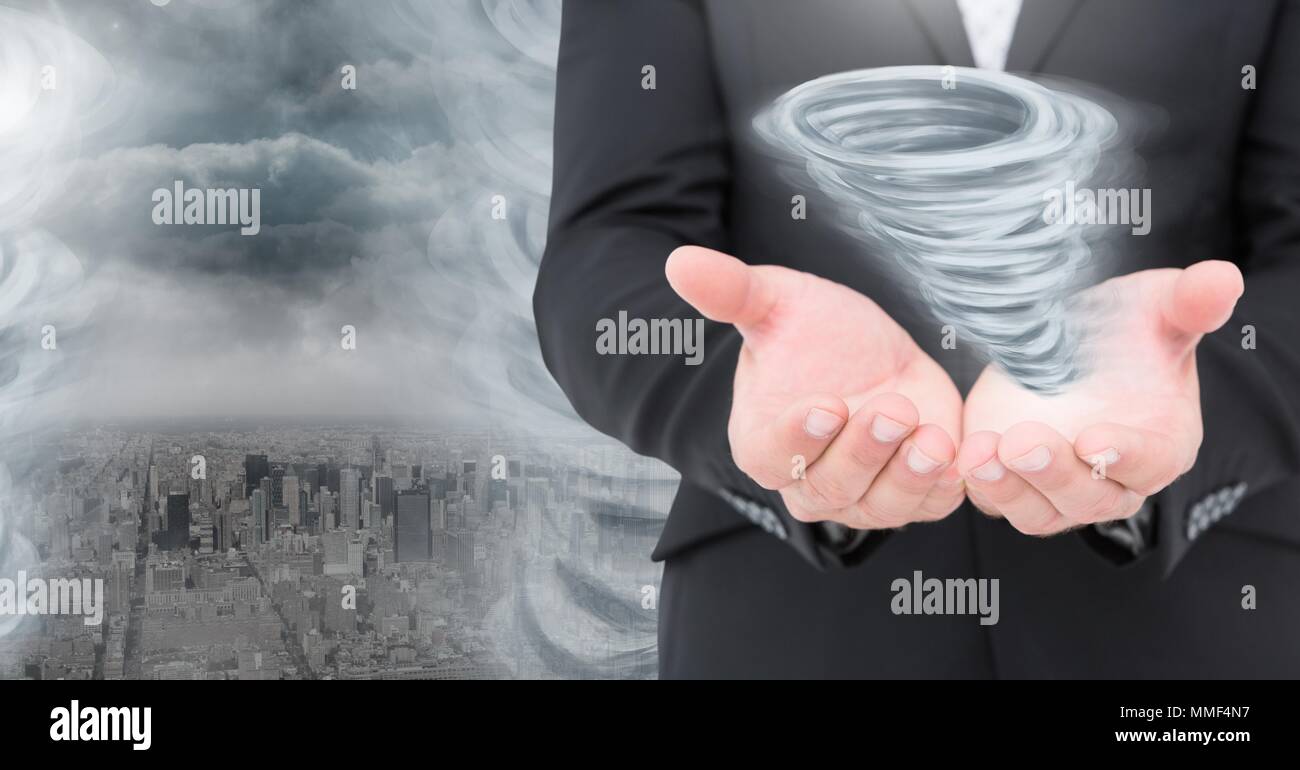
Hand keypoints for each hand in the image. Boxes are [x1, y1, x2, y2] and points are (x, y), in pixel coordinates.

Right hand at [666, 245, 963, 528]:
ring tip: (932, 440)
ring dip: (909, 478)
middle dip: (863, 452)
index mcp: (763, 442)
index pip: (775, 455)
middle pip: (830, 488)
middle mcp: (808, 482)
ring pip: (882, 506)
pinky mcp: (913, 495)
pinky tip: (963, 454)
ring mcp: (862, 497)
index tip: (828, 405)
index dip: (799, 437)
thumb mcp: (778, 302)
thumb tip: (680, 262)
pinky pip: (931, 505)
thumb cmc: (816, 332)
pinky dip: (948, 487)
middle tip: (893, 410)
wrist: (874, 353)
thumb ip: (732, 292)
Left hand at [959, 261, 1243, 534]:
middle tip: (1021, 443)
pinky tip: (959, 458)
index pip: (1150, 463)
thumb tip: (1221, 279)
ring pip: (1037, 512)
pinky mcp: (1013, 485)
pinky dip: (977, 486)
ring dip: (1008, 489)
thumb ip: (1190, 302)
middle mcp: (1112, 482)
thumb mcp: (1157, 307)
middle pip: (1090, 499)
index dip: (1124, 456)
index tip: (1094, 440)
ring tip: (980, 456)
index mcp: (1162, 444)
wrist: (1070, 341)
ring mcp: (1059, 490)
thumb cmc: (1126, 332)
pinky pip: (994, 500)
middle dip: (1055, 474)